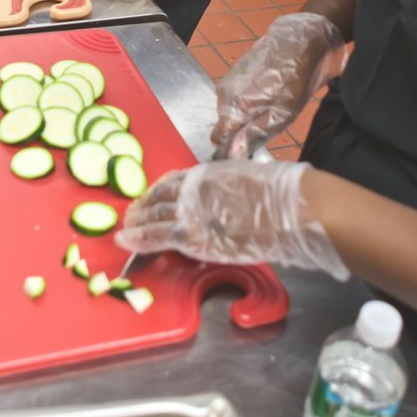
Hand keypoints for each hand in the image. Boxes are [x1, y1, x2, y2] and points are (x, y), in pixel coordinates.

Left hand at [116, 161, 349, 279]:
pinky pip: (159, 237)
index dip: (158, 190)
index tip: (150, 195)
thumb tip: (227, 196)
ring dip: (137, 223)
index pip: (174, 181)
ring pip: (155, 217)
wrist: (291, 210)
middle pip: (160, 198)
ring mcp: (192, 213)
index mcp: (208, 174)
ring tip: (126, 229)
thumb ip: (229, 186)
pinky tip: (125, 241)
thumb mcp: (247, 177)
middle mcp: (194, 190)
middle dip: (143, 207)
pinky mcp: (194, 237)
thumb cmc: (280, 196)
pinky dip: (139, 239)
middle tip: (131, 214)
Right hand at [212, 11, 346, 160]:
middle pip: (226, 123)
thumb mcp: (282, 114)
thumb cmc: (294, 80)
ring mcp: (229, 80)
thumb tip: (233, 153)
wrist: (300, 41)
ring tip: (270, 105)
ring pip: (232, 108)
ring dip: (247, 112)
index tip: (247, 147)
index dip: (231, 146)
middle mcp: (225, 93)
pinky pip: (236, 95)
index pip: (218, 136)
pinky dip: (248, 99)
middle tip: (267, 123)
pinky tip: (267, 92)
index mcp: (234, 106)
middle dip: (241, 128)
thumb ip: (254, 133)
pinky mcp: (236, 71)